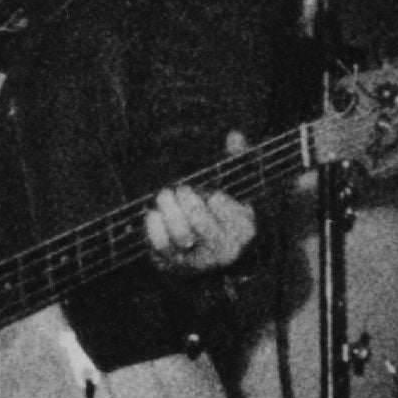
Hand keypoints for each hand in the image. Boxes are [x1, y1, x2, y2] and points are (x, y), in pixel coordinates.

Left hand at [143, 131, 256, 274]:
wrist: (199, 248)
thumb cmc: (218, 209)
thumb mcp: (232, 186)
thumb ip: (236, 161)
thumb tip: (235, 135)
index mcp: (244, 230)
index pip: (236, 222)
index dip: (221, 207)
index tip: (211, 195)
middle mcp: (224, 250)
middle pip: (205, 228)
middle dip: (190, 206)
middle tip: (180, 189)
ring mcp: (198, 259)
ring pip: (182, 236)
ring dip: (170, 212)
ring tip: (164, 195)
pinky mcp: (175, 263)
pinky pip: (161, 245)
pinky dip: (154, 227)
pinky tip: (153, 213)